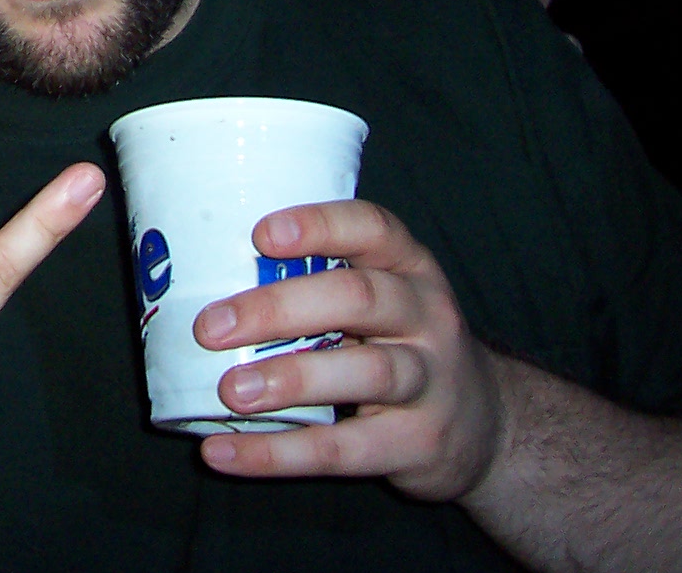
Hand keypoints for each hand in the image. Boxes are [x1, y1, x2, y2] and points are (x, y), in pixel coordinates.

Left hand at [191, 200, 505, 501]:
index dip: (319, 226)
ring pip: (365, 372)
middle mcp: (426, 315)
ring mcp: (429, 380)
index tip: (260, 234)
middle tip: (211, 326)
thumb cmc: (399, 342)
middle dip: (280, 308)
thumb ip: (316, 282)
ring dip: (290, 379)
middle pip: (359, 298)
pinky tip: (224, 453)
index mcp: (408, 266)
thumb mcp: (380, 298)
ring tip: (230, 390)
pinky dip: (279, 454)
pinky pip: (345, 450)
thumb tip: (196, 277)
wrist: (485, 424)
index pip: (373, 228)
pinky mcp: (417, 443)